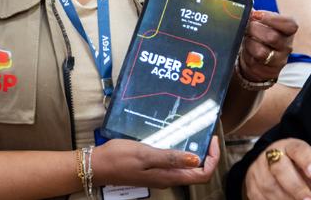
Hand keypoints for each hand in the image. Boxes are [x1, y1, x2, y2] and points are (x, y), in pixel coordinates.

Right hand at [92, 137, 219, 188]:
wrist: (98, 165)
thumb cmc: (120, 158)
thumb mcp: (145, 154)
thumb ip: (169, 158)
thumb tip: (195, 159)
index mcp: (168, 176)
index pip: (202, 174)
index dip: (212, 159)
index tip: (212, 140)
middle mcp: (167, 178)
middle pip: (196, 172)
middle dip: (206, 154)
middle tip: (206, 134)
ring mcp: (159, 174)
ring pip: (185, 167)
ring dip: (193, 151)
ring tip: (193, 132)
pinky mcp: (152, 168)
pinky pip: (173, 162)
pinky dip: (179, 150)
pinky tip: (173, 136)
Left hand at [225, 0, 297, 82]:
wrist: (256, 58)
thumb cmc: (257, 33)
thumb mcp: (253, 18)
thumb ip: (244, 1)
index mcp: (286, 29)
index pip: (290, 24)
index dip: (272, 19)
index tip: (256, 15)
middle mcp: (286, 44)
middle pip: (273, 37)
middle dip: (254, 31)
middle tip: (246, 27)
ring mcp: (279, 58)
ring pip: (264, 51)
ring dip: (249, 43)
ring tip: (246, 38)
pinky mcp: (269, 68)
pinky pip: (257, 61)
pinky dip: (248, 53)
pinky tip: (246, 49)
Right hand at [244, 138, 310, 199]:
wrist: (267, 168)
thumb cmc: (296, 167)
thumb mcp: (307, 163)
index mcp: (289, 147)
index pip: (298, 151)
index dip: (307, 161)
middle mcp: (271, 156)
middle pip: (281, 169)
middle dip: (297, 188)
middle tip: (310, 199)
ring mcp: (259, 172)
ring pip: (272, 189)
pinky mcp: (253, 189)